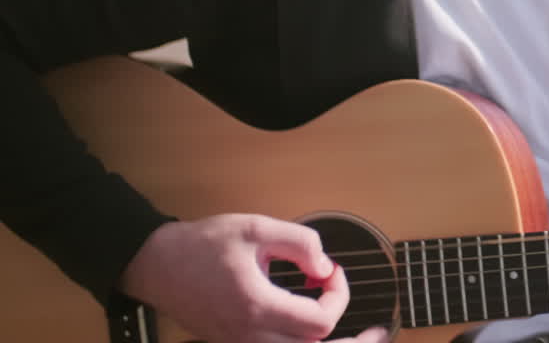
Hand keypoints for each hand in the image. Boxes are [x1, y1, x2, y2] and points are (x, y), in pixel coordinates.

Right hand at [119, 214, 388, 342]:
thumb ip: (300, 242)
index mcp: (257, 308)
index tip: (330, 270)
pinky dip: (305, 342)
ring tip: (361, 337)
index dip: (338, 296)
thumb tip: (324, 267)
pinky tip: (317, 328)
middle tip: (380, 333)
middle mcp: (250, 336)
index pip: (319, 322)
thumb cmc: (203, 245)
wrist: (157, 265)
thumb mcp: (256, 227)